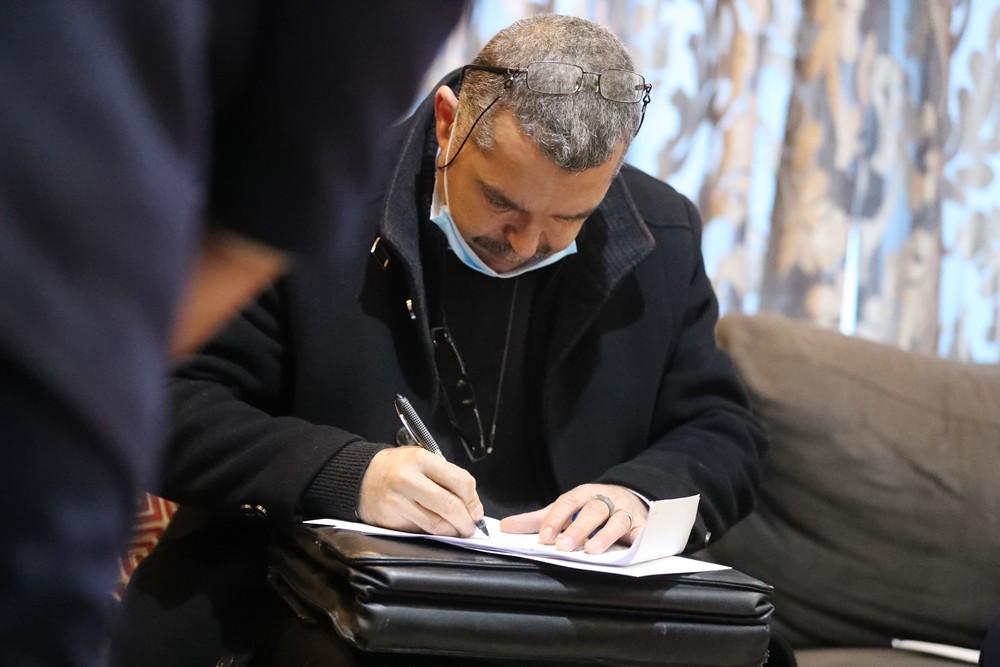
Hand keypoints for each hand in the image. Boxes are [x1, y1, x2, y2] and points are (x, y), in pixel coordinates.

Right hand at [357, 446, 485, 537]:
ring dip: (453, 531)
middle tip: (471, 527)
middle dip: (467, 521)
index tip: (476, 510)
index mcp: (420, 459)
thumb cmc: (396, 468)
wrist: (361, 477)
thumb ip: (446, 477)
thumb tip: (472, 505)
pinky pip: (420, 531)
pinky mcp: (390, 520)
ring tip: (457, 530)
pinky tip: (437, 530)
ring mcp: (397, 502)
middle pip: (450, 506)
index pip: (460, 481)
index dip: (473, 499)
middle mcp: (408, 480)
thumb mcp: (421, 459)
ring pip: (436, 524)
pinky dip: (434, 533)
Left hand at [499, 483, 646, 553]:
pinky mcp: (641, 525)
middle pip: (591, 510)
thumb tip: (505, 527)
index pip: (567, 502)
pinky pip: (638, 531)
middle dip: (577, 528)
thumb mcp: (566, 511)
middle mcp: (605, 499)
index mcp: (584, 494)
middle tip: (562, 546)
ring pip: (615, 519)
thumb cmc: (593, 509)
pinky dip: (632, 540)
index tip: (544, 537)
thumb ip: (538, 520)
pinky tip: (621, 550)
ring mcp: (624, 511)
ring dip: (602, 535)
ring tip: (590, 550)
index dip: (555, 519)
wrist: (632, 501)